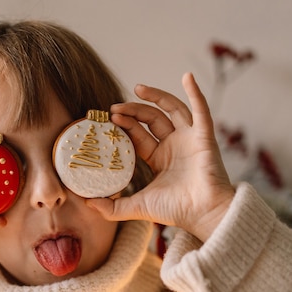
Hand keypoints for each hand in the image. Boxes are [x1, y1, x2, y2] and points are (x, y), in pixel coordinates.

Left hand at [87, 73, 234, 241]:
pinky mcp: (205, 136)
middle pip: (152, 119)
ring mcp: (190, 139)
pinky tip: (187, 77)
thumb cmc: (176, 211)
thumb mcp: (137, 207)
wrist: (203, 214)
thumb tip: (86, 203)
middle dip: (133, 111)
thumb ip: (112, 207)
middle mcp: (175, 146)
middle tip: (115, 108)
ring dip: (156, 96)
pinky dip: (195, 92)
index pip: (139, 135)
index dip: (126, 125)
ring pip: (172, 109)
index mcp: (160, 159)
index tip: (110, 119)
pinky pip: (201, 110)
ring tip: (138, 88)